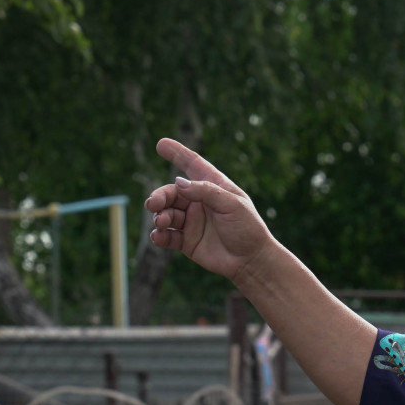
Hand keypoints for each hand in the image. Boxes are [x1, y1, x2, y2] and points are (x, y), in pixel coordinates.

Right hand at [143, 138, 277, 281]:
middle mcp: (199, 202)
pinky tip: (158, 237)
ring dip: (160, 216)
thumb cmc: (248, 228)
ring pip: (166, 213)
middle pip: (172, 192)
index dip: (177, 153)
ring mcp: (192, 221)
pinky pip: (167, 236)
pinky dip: (159, 235)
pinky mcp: (187, 241)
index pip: (193, 165)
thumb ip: (205, 191)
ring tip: (162, 222)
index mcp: (213, 187)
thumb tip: (177, 182)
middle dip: (159, 196)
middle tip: (152, 203)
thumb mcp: (231, 204)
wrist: (252, 260)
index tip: (161, 144)